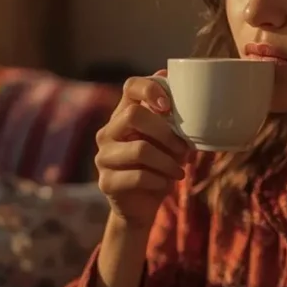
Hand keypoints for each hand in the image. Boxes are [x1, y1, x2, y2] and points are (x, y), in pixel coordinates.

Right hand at [95, 72, 189, 229]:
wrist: (141, 207)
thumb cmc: (157, 167)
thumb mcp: (167, 141)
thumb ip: (170, 117)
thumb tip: (174, 80)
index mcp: (123, 115)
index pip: (130, 86)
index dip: (149, 89)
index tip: (168, 105)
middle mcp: (108, 132)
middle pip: (133, 115)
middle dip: (165, 132)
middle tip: (183, 149)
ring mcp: (103, 157)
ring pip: (140, 149)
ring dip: (168, 161)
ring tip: (179, 170)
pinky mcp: (107, 182)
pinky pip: (139, 176)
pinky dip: (160, 180)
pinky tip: (166, 183)